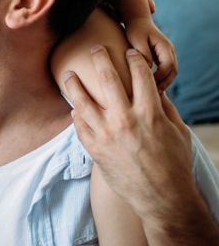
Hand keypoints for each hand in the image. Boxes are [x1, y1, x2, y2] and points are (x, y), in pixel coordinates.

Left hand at [63, 46, 193, 219]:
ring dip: (74, 84)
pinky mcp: (95, 149)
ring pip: (83, 101)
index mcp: (149, 113)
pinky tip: (74, 108)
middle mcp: (125, 120)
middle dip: (100, 59)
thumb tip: (155, 91)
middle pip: (107, 79)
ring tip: (68, 74)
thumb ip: (164, 109)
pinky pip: (79, 127)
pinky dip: (76, 116)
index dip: (135, 60)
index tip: (129, 51)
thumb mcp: (178, 132)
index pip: (140, 76)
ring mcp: (107, 135)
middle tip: (94, 48)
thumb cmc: (174, 164)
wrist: (161, 198)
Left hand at [124, 15, 176, 88]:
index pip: (168, 65)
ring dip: (164, 82)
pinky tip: (150, 86)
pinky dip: (161, 78)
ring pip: (171, 72)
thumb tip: (148, 68)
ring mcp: (167, 54)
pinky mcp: (162, 57)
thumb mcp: (136, 40)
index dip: (161, 76)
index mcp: (165, 46)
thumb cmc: (135, 29)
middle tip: (154, 94)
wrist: (136, 20)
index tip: (150, 84)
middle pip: (173, 71)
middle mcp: (169, 51)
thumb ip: (143, 53)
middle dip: (165, 83)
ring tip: (153, 92)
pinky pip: (165, 70)